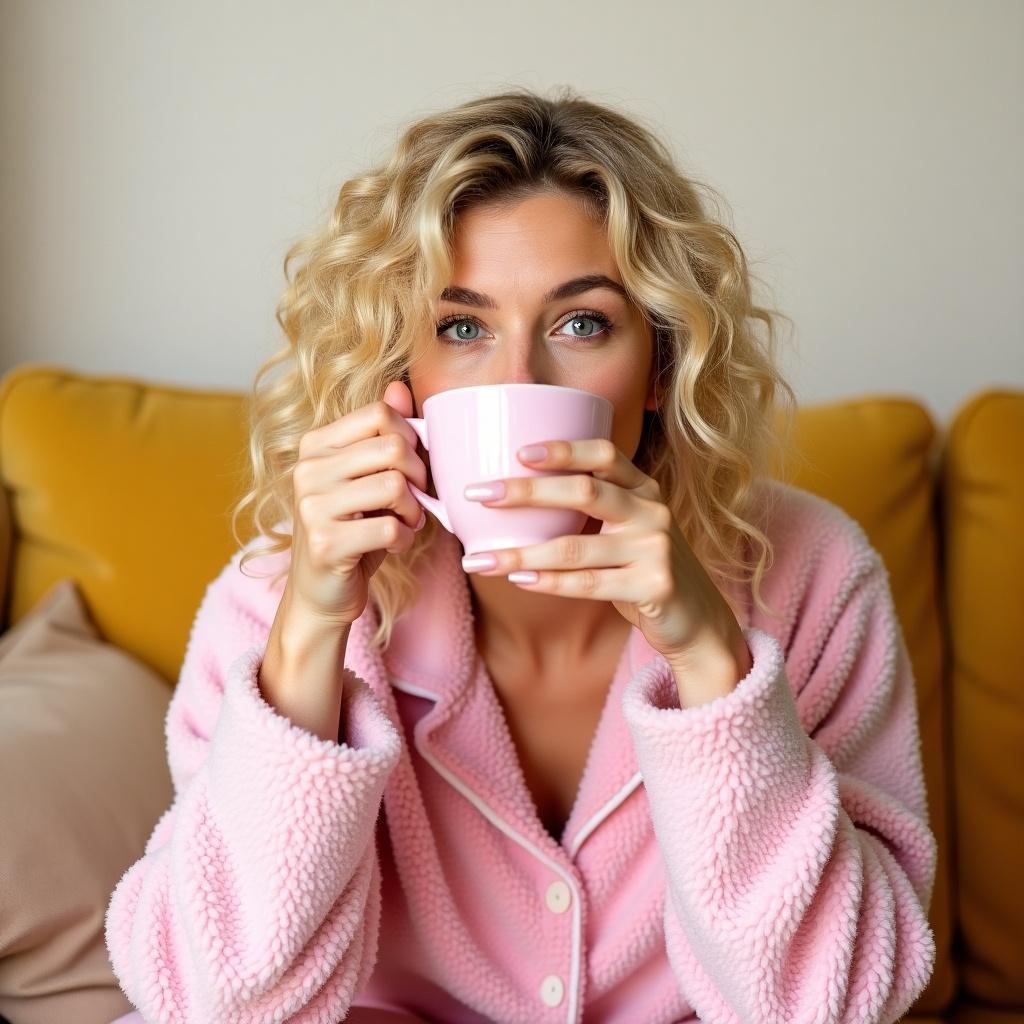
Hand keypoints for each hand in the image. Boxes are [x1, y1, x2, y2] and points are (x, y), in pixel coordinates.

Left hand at [461, 439, 751, 679]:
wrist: (694, 619)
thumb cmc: (640, 566)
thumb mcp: (625, 527)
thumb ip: (588, 509)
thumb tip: (510, 494)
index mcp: (643, 488)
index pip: (605, 454)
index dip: (563, 449)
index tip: (519, 451)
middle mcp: (652, 511)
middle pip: (584, 492)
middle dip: (525, 491)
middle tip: (479, 494)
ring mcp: (656, 549)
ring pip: (575, 548)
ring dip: (520, 554)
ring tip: (478, 559)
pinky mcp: (655, 587)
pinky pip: (588, 584)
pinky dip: (549, 583)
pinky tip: (518, 581)